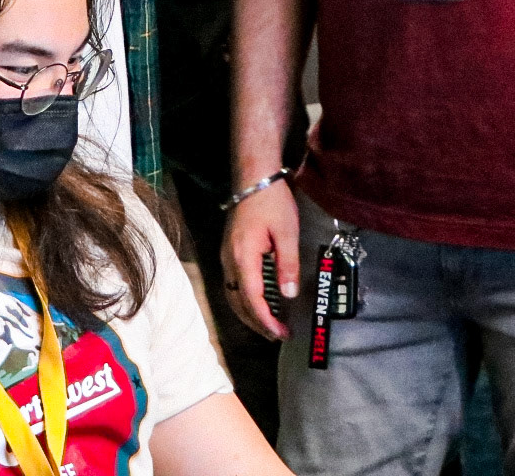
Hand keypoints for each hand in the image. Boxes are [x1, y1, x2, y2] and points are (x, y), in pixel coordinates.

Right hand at [221, 181, 297, 340]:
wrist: (253, 177)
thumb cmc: (272, 202)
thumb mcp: (287, 233)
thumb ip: (287, 265)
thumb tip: (288, 295)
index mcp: (243, 258)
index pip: (252, 299)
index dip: (266, 320)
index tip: (281, 333)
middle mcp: (229, 261)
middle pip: (238, 302)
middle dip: (256, 322)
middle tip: (276, 335)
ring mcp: (226, 256)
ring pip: (232, 294)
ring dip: (248, 313)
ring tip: (267, 325)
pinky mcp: (228, 251)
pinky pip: (232, 284)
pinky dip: (243, 299)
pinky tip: (257, 301)